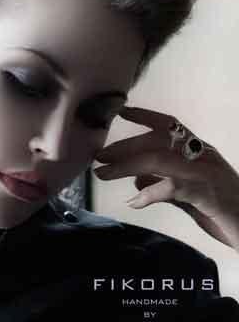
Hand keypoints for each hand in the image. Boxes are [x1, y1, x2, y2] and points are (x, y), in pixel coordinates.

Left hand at [93, 106, 238, 252]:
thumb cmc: (223, 211)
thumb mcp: (188, 194)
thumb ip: (163, 185)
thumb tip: (136, 181)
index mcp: (199, 151)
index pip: (169, 125)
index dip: (144, 116)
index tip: (121, 111)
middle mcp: (202, 156)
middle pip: (156, 141)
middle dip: (124, 147)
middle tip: (99, 155)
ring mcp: (206, 172)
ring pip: (159, 159)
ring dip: (126, 165)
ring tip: (103, 173)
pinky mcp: (208, 194)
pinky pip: (172, 186)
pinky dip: (148, 193)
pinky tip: (134, 202)